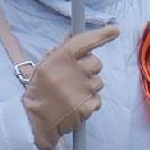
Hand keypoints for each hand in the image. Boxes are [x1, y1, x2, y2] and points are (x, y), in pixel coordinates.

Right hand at [21, 23, 121, 149]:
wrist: (34, 119)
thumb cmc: (39, 91)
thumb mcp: (43, 67)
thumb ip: (60, 51)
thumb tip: (72, 35)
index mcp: (61, 59)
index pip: (85, 41)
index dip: (102, 34)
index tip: (115, 30)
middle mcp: (74, 72)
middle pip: (96, 63)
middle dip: (89, 68)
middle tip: (75, 77)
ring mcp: (83, 89)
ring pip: (98, 82)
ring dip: (89, 86)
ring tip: (72, 93)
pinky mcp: (88, 106)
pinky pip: (97, 99)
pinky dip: (89, 102)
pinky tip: (76, 104)